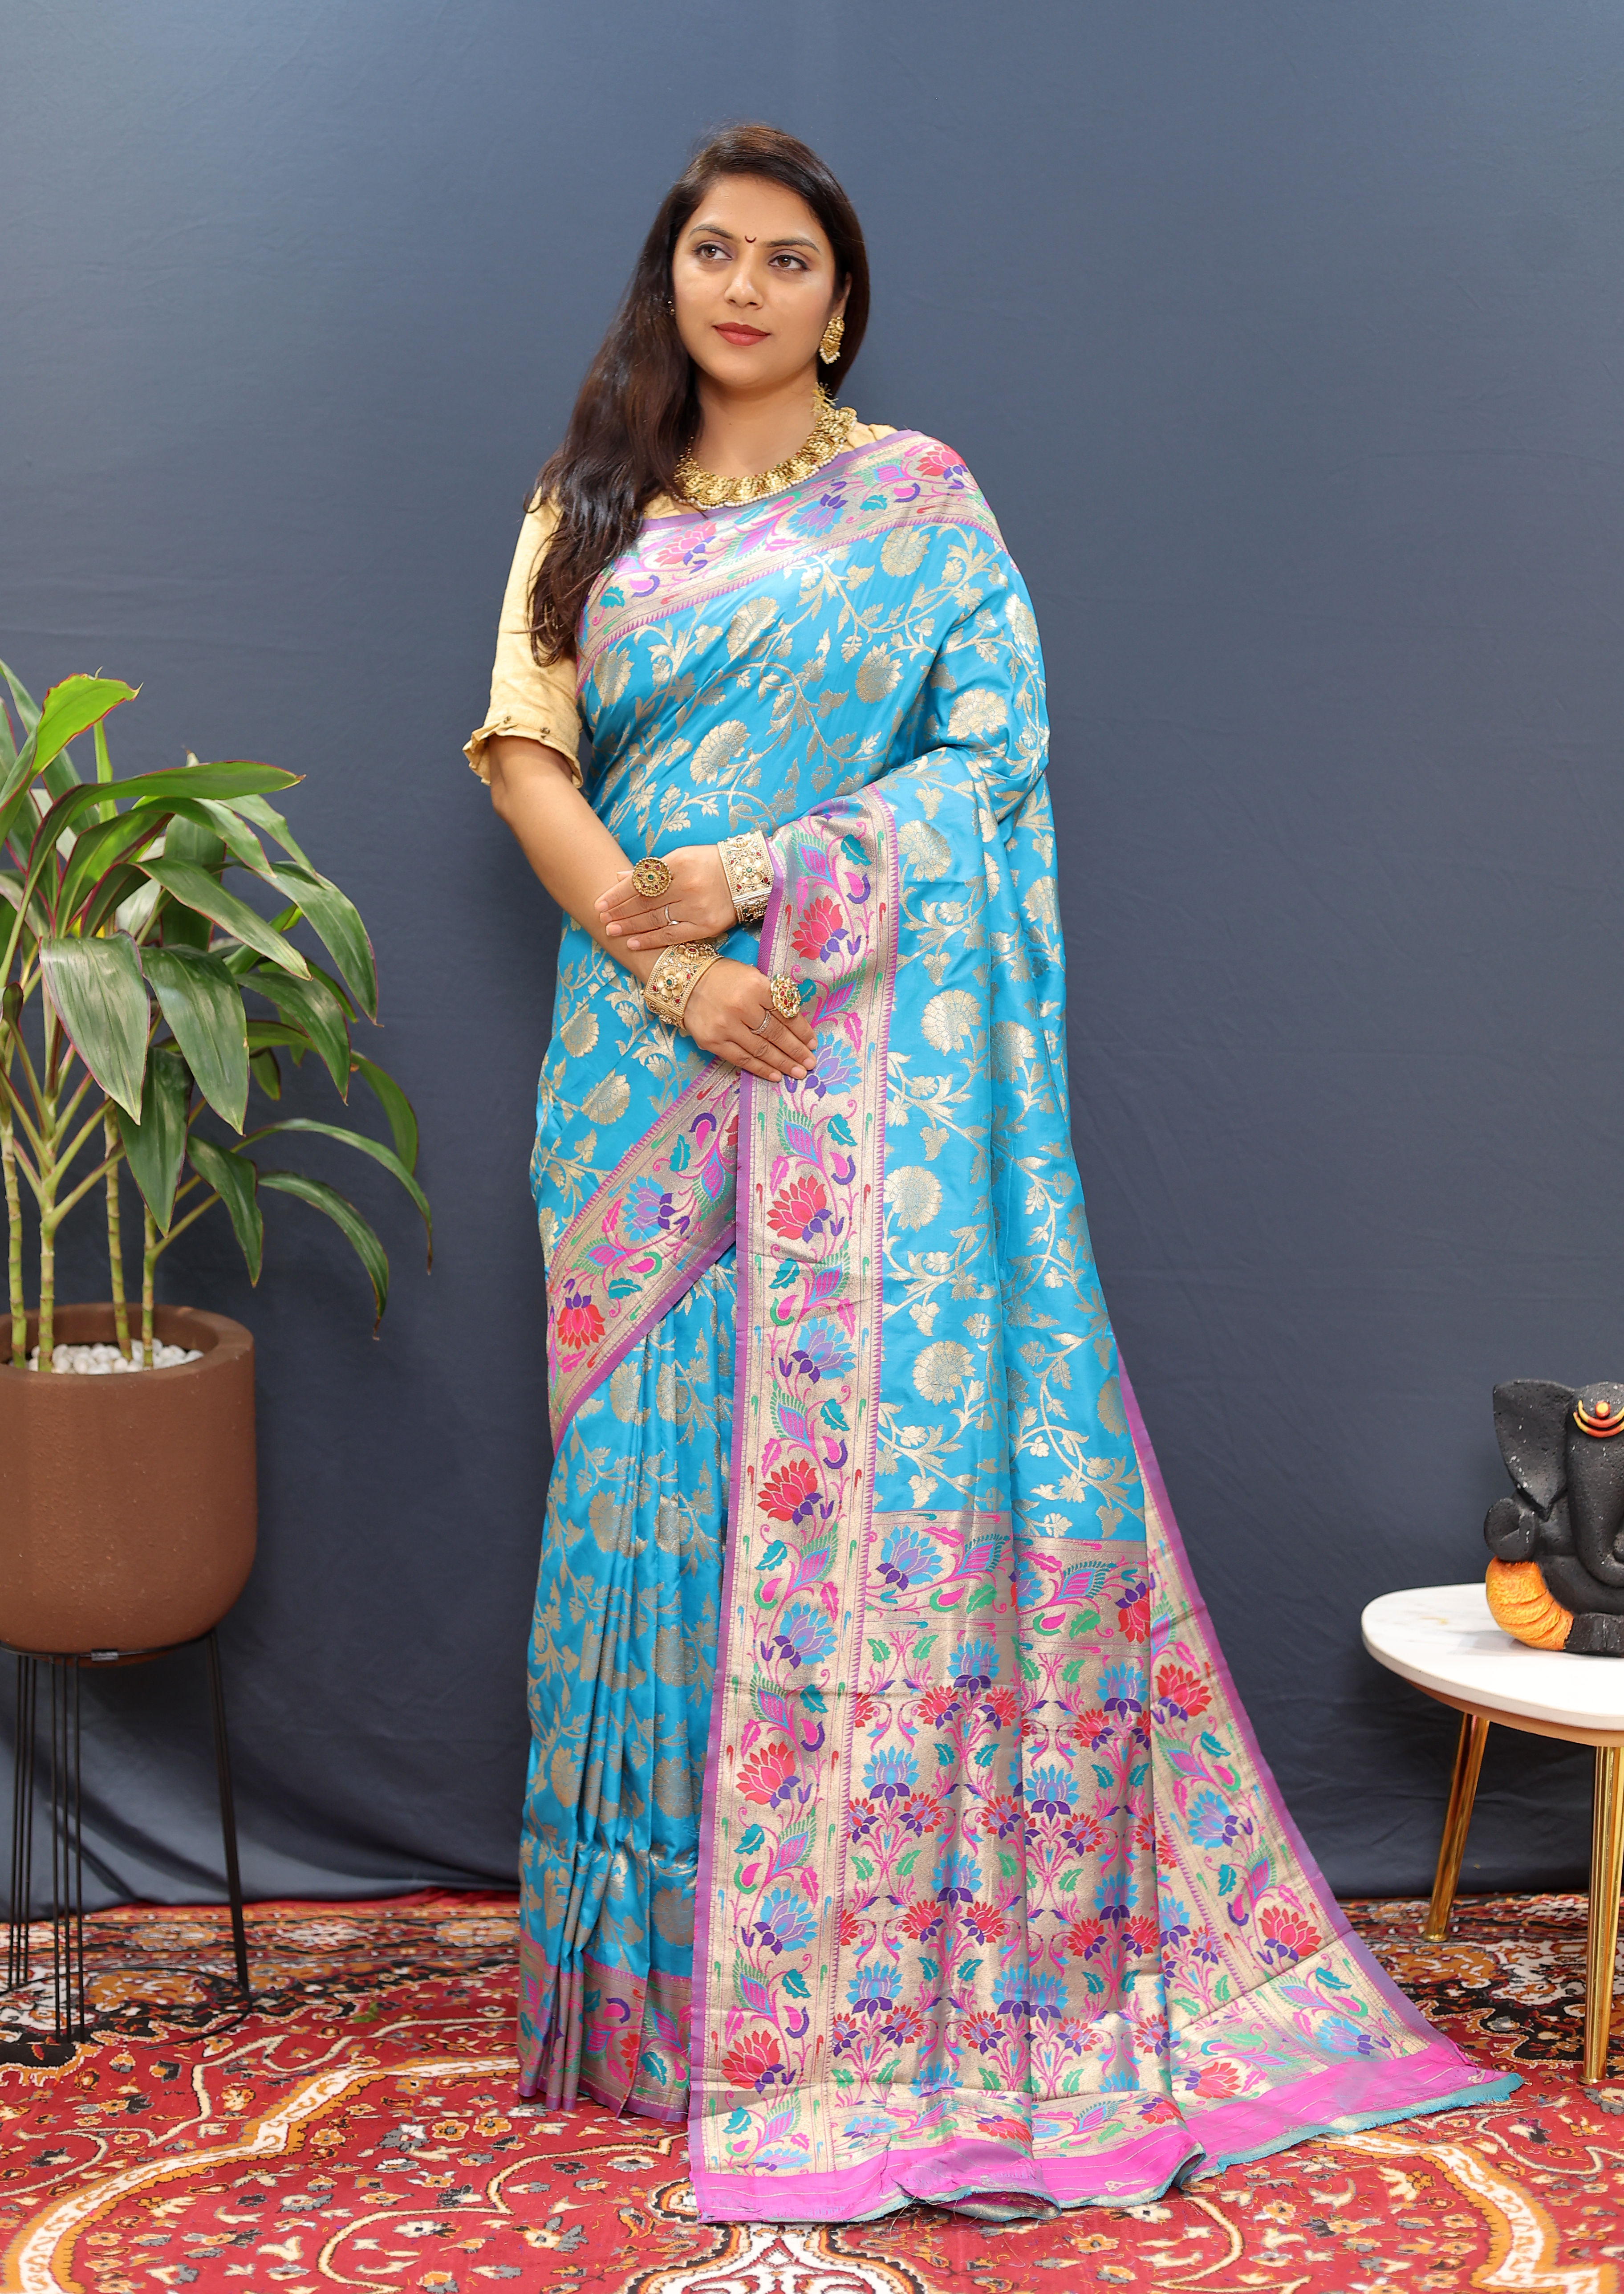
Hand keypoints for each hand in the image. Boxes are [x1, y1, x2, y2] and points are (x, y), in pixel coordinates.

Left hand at [597, 845, 735, 947]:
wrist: (750, 876)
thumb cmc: (710, 864)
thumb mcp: (681, 858)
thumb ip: (651, 870)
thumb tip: (619, 878)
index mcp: (678, 864)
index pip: (639, 882)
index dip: (617, 895)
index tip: (600, 903)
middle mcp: (686, 886)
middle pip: (644, 902)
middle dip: (620, 912)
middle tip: (601, 919)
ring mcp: (696, 907)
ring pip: (655, 920)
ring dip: (630, 927)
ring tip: (612, 930)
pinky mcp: (705, 926)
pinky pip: (672, 935)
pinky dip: (651, 940)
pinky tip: (634, 943)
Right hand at [684, 960, 814, 1082]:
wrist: (685, 982)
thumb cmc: (724, 978)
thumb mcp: (752, 977)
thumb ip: (772, 997)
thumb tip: (796, 1023)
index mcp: (756, 986)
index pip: (785, 1013)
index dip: (802, 1031)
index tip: (812, 1043)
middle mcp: (741, 1007)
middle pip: (776, 1034)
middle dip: (796, 1050)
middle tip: (810, 1063)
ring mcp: (726, 1026)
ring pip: (761, 1049)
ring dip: (782, 1063)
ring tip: (798, 1072)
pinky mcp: (713, 1042)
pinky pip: (742, 1059)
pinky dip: (760, 1069)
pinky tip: (775, 1075)